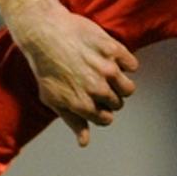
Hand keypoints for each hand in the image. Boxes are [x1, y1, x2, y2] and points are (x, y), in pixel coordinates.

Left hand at [5, 0, 139, 145]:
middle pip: (118, 104)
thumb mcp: (53, 99)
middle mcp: (97, 89)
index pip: (106, 119)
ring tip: (107, 74)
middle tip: (96, 83)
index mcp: (83, 104)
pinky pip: (132, 65)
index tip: (94, 101)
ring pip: (129, 88)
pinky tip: (111, 59)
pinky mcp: (113, 50)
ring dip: (121, 84)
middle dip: (109, 97)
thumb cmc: (46, 68)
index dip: (100, 111)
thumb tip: (84, 142)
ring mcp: (107, 70)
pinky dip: (125, 63)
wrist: (44, 33)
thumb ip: (73, 121)